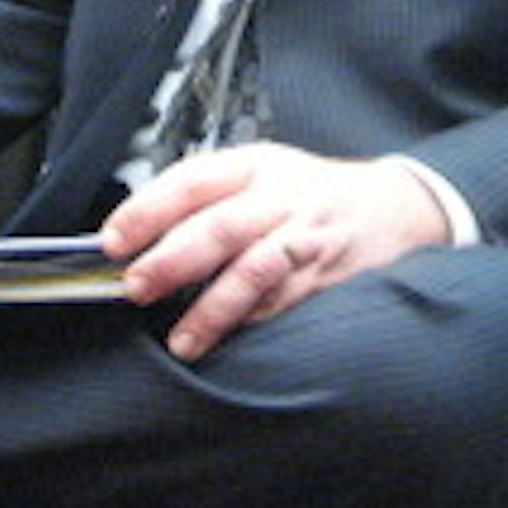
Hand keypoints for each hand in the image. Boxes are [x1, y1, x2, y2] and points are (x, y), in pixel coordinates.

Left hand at [100, 143, 450, 361]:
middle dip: (173, 260)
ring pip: (254, 272)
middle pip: (221, 226)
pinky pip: (281, 304)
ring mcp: (305, 238)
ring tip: (181, 338)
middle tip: (137, 286)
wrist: (394, 207)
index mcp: (257, 165)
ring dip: (212, 308)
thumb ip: (208, 197)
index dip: (148, 210)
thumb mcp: (264, 172)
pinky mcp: (323, 276)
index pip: (194, 180)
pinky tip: (225, 342)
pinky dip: (249, 325)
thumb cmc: (313, 193)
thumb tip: (136, 238)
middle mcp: (281, 197)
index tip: (113, 239)